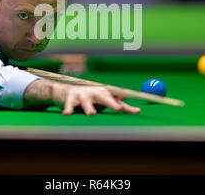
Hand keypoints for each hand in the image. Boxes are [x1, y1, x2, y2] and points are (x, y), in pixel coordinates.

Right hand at [23, 79, 140, 115]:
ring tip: (91, 114)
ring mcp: (82, 94)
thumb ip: (119, 104)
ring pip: (86, 101)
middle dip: (110, 102)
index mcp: (104, 92)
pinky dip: (68, 109)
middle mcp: (94, 92)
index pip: (117, 98)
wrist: (67, 90)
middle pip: (104, 97)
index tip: (135, 111)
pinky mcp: (70, 98)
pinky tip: (67, 114)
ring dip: (89, 107)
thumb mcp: (104, 99)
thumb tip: (137, 110)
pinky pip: (70, 104)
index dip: (125, 105)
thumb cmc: (90, 96)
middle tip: (117, 108)